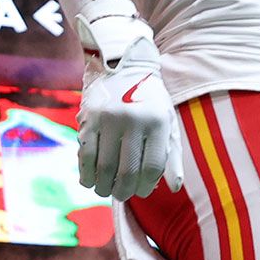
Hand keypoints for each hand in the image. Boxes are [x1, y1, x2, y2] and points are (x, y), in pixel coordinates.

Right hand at [72, 0, 181, 201]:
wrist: (122, 64)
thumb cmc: (148, 99)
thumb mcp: (167, 121)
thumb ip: (172, 154)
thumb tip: (174, 187)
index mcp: (158, 122)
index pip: (152, 167)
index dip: (146, 186)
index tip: (142, 191)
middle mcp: (134, 121)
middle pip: (127, 171)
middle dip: (124, 191)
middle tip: (121, 195)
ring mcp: (109, 120)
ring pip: (104, 168)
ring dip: (103, 187)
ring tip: (105, 190)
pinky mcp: (88, 119)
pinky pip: (85, 156)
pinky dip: (86, 174)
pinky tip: (90, 180)